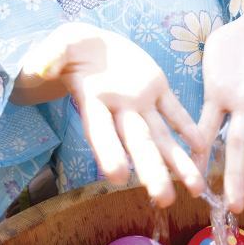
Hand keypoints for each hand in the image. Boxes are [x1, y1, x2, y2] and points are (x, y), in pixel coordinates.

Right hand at [21, 22, 206, 205]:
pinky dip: (188, 126)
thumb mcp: (59, 46)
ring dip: (178, 161)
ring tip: (197, 188)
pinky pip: (174, 110)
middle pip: (136, 143)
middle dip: (151, 171)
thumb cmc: (69, 49)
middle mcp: (119, 110)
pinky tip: (203, 147)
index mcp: (93, 101)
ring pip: (161, 135)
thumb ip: (52, 56)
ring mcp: (139, 101)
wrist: (92, 44)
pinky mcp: (156, 87)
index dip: (107, 152)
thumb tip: (40, 67)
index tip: (117, 177)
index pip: (100, 132)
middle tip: (163, 200)